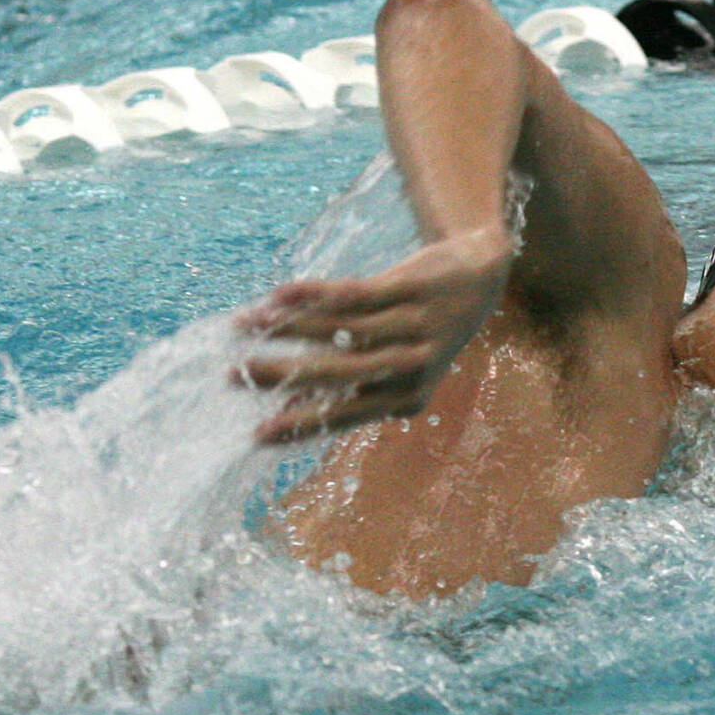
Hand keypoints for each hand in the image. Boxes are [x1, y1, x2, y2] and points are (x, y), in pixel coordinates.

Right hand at [236, 226, 510, 441]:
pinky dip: (314, 294)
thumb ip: (351, 390)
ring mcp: (414, 325)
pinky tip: (280, 294)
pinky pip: (354, 292)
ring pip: (341, 328)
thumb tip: (292, 409)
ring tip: (246, 325)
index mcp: (408, 397)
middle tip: (236, 374)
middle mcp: (413, 364)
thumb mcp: (398, 371)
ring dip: (289, 327)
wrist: (478, 279)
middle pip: (340, 373)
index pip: (346, 416)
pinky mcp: (410, 288)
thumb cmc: (424, 335)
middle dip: (284, 374)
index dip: (302, 425)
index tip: (257, 434)